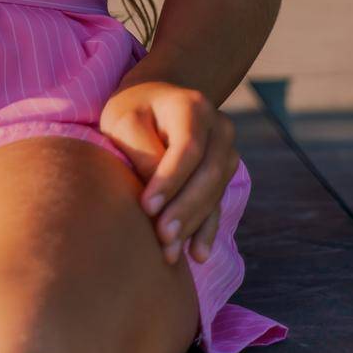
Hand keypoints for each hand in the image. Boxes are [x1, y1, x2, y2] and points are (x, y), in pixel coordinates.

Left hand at [97, 80, 239, 267]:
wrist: (155, 98)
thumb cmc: (133, 110)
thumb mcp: (125, 120)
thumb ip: (142, 153)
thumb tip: (156, 198)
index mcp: (193, 107)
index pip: (189, 148)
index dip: (170, 181)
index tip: (146, 207)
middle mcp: (219, 128)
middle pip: (209, 175)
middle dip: (185, 209)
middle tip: (162, 238)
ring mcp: (227, 151)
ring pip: (215, 193)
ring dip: (193, 224)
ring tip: (170, 252)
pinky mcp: (224, 173)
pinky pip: (218, 204)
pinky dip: (207, 230)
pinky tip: (197, 254)